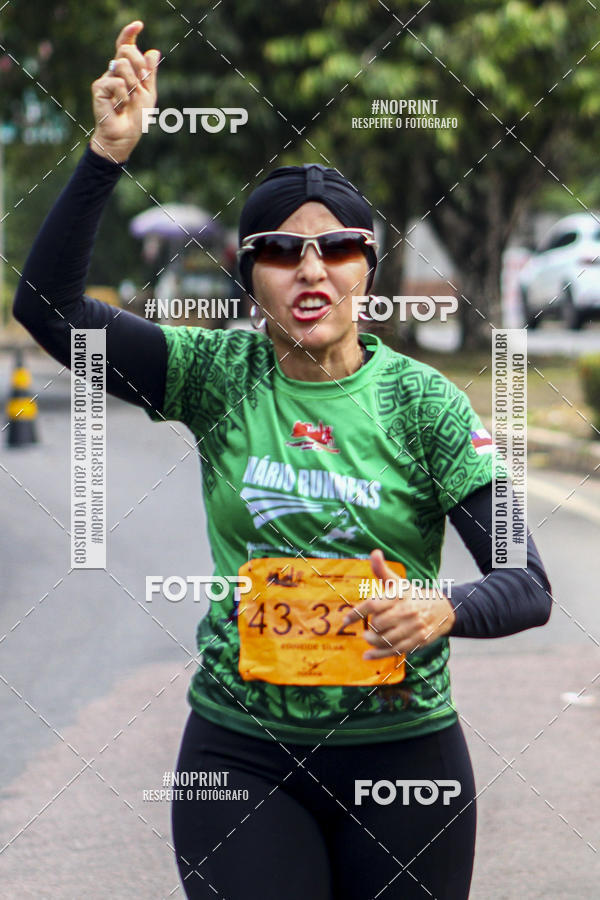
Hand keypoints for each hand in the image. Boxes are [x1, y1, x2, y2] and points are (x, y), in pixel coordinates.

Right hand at [90, 20, 159, 162]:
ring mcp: (105, 79)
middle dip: (138, 62)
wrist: (124, 136)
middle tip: (142, 80)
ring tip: (130, 99)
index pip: (125, 47)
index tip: (139, 25)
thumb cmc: (136, 117)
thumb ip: (149, 74)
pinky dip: (124, 96)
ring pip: (121, 64)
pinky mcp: (98, 88)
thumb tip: (153, 50)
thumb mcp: (148, 94)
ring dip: (132, 83)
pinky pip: (116, 82)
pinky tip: (120, 107)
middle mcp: (114, 72)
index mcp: (127, 71)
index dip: (129, 34)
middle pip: (125, 50)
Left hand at [342, 549, 455, 658]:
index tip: (346, 620)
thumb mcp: (398, 582)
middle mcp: (406, 611)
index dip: (357, 613)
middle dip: (370, 627)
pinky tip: (367, 655)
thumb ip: (382, 570)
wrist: (442, 609)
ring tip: (367, 638)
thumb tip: (374, 553)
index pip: (374, 605)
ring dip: (372, 641)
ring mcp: (413, 627)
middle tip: (367, 627)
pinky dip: (379, 654)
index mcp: (398, 596)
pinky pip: (395, 650)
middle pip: (379, 623)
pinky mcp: (417, 641)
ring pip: (386, 639)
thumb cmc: (412, 595)